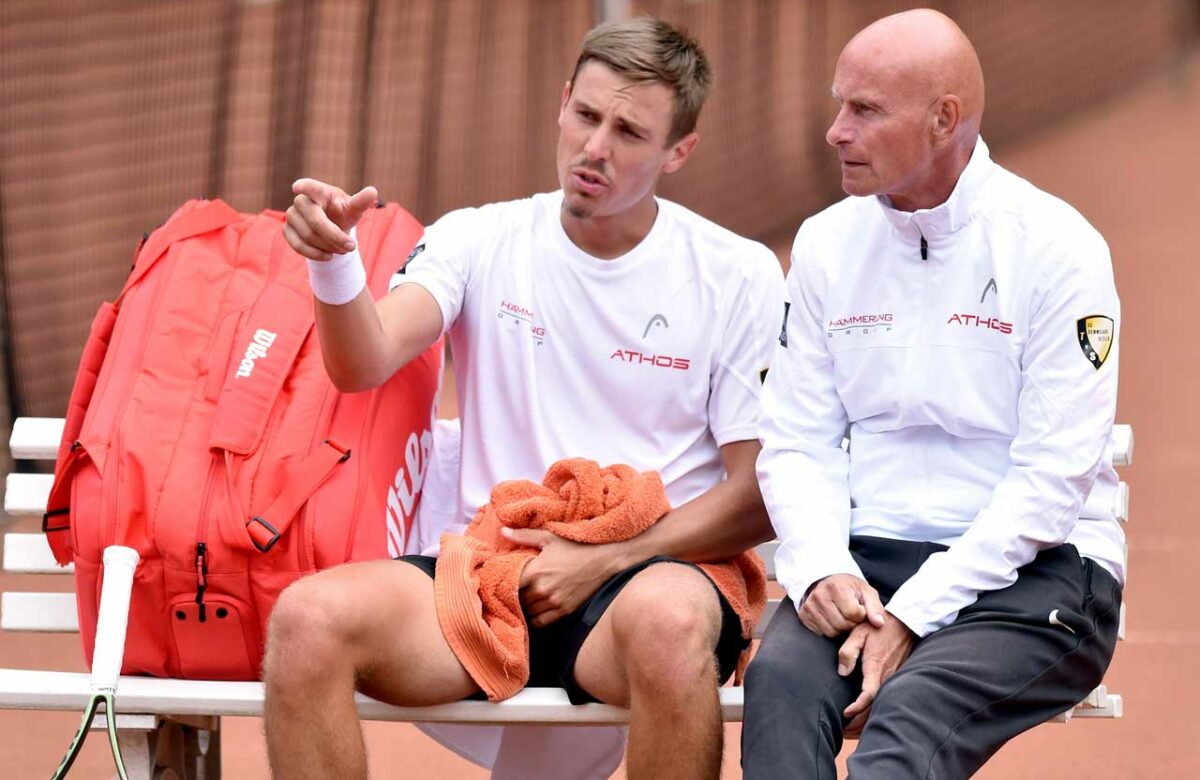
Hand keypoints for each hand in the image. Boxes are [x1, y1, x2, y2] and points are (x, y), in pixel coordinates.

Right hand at [283, 178, 378, 261]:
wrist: (332, 228)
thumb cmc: (343, 214)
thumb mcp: (353, 209)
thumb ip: (361, 202)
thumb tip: (373, 191)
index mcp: (319, 191)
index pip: (310, 187)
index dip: (304, 186)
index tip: (297, 187)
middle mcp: (301, 201)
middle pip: (315, 222)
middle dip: (335, 237)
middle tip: (351, 246)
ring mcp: (291, 215)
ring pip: (308, 236)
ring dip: (329, 247)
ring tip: (343, 249)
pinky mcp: (287, 231)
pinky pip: (298, 246)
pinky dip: (316, 254)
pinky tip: (328, 256)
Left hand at [504, 528, 619, 626]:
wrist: (604, 559)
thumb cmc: (576, 545)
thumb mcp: (549, 537)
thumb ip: (523, 536)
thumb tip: (502, 531)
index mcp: (536, 571)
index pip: (508, 583)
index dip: (501, 582)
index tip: (498, 579)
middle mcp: (543, 590)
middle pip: (516, 599)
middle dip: (511, 594)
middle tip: (508, 589)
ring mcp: (554, 602)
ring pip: (526, 611)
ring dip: (522, 606)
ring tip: (520, 599)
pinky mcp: (564, 610)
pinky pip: (540, 622)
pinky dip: (533, 618)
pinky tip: (533, 609)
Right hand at [798, 574, 886, 637]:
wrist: (827, 582)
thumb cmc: (849, 589)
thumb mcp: (866, 592)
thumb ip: (875, 608)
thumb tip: (879, 624)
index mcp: (836, 587)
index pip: (853, 613)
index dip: (860, 615)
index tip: (860, 609)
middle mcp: (820, 595)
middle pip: (842, 624)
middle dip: (851, 624)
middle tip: (851, 616)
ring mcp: (809, 606)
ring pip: (831, 631)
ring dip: (840, 629)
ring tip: (842, 618)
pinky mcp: (804, 615)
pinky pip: (821, 633)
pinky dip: (829, 630)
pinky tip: (832, 620)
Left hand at [839, 612, 916, 720]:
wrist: (905, 623)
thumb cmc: (878, 627)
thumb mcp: (858, 633)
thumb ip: (848, 651)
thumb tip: (843, 672)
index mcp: (876, 667)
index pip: (868, 695)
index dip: (857, 707)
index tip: (845, 713)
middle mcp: (888, 676)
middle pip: (876, 707)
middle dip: (861, 721)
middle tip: (844, 730)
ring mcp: (895, 677)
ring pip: (883, 704)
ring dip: (869, 719)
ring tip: (852, 730)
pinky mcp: (898, 677)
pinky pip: (888, 698)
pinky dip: (877, 710)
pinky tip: (867, 718)